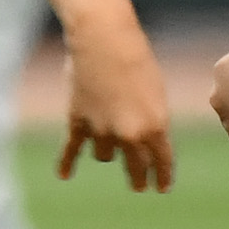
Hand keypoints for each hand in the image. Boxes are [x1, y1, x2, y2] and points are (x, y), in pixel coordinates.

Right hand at [55, 21, 173, 192]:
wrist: (104, 40)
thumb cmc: (136, 59)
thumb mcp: (156, 91)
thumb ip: (153, 119)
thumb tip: (147, 141)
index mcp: (156, 125)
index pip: (162, 161)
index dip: (163, 177)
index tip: (161, 188)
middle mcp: (130, 134)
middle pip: (135, 166)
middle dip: (138, 178)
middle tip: (139, 186)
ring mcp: (101, 131)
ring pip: (105, 155)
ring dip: (108, 151)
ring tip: (108, 149)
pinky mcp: (78, 122)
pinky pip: (72, 150)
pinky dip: (67, 163)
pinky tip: (65, 176)